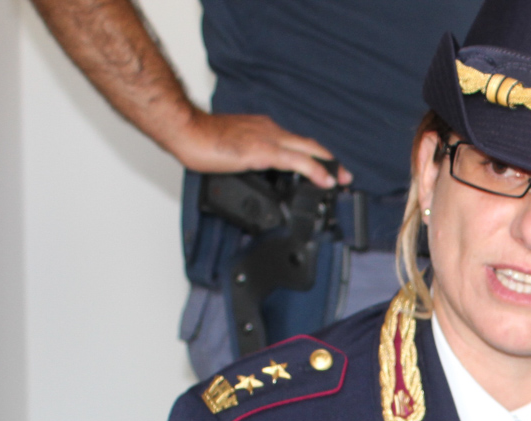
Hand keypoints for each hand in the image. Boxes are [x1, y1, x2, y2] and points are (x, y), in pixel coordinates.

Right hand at [164, 110, 351, 186]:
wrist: (185, 130)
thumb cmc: (200, 140)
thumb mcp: (232, 149)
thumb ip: (248, 158)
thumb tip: (254, 173)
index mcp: (262, 130)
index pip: (295, 142)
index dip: (313, 155)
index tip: (326, 167)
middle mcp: (269, 130)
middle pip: (308, 144)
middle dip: (329, 159)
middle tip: (345, 175)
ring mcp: (267, 139)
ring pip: (307, 150)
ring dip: (328, 166)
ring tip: (341, 179)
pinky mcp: (263, 150)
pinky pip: (296, 161)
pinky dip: (314, 170)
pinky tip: (326, 181)